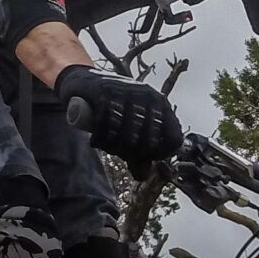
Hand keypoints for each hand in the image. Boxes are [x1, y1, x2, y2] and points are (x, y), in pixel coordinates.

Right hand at [55, 64, 183, 161]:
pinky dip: (99, 140)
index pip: (174, 139)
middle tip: (116, 151)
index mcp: (161, 103)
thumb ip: (138, 152)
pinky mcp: (104, 92)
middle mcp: (148, 96)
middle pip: (147, 143)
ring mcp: (127, 92)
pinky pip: (106, 126)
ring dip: (112, 148)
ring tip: (105, 145)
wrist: (85, 80)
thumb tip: (143, 177)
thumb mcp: (130, 125)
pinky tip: (95, 142)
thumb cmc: (113, 107)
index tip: (144, 157)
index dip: (160, 155)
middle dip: (130, 154)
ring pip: (126, 137)